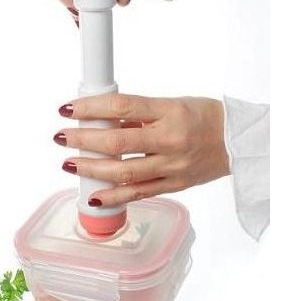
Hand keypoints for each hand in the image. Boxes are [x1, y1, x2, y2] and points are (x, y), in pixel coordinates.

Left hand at [53, 93, 228, 206]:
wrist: (238, 141)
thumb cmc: (205, 117)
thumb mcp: (172, 104)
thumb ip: (139, 114)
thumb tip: (101, 119)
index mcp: (169, 111)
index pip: (122, 106)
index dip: (90, 107)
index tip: (68, 109)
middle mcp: (170, 139)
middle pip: (117, 142)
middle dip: (83, 140)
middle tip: (61, 137)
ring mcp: (173, 165)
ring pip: (124, 172)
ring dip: (91, 169)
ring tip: (70, 164)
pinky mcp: (175, 185)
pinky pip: (140, 193)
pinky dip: (114, 196)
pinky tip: (94, 196)